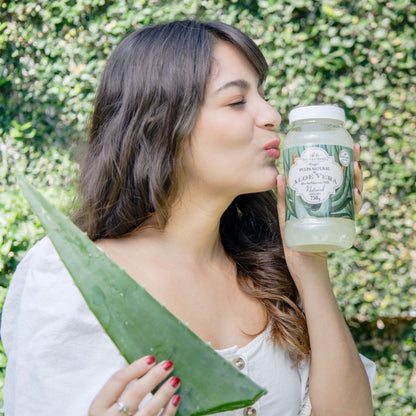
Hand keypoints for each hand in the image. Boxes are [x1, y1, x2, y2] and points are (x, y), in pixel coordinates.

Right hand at [89, 356, 180, 415]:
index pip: (117, 381)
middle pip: (135, 393)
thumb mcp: (106, 405)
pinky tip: (176, 398)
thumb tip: (148, 366)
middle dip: (154, 376)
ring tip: (175, 379)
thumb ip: (120, 391)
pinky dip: (169, 411)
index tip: (152, 358)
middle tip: (168, 364)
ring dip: (164, 393)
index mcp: (98, 407)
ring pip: (149, 410)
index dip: (136, 367)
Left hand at [276, 143, 363, 282]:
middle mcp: (334, 207)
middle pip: (347, 183)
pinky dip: (356, 202)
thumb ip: (283, 199)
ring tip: (355, 168)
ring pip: (353, 195)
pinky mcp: (340, 227)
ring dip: (357, 180)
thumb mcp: (287, 216)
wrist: (301, 264)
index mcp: (322, 202)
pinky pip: (351, 213)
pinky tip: (356, 193)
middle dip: (353, 166)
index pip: (335, 178)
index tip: (345, 146)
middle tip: (354, 153)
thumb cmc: (294, 239)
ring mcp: (339, 217)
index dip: (341, 162)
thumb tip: (279, 176)